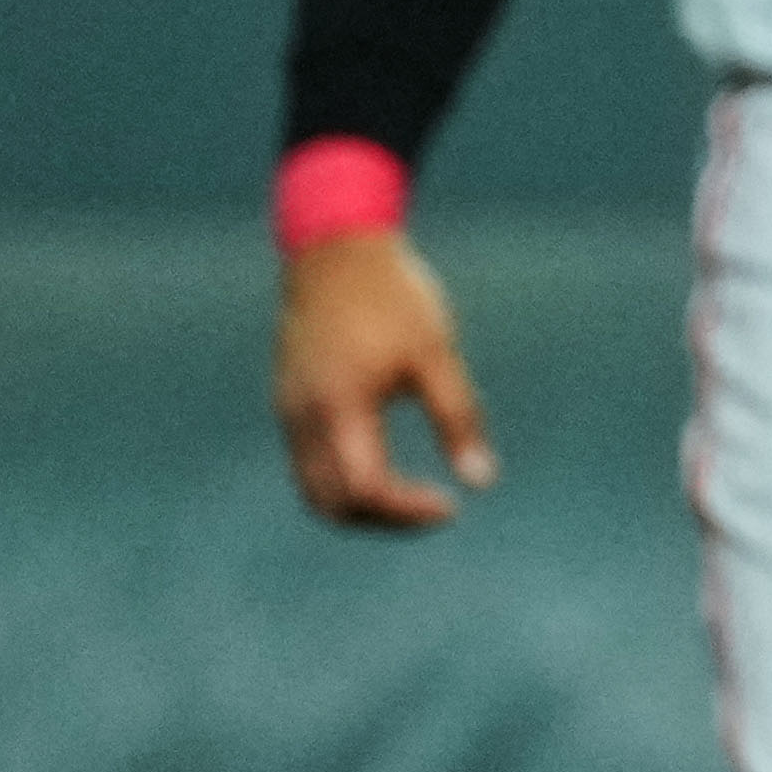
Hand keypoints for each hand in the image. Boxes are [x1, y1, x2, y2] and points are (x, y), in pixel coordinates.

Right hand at [276, 224, 496, 529]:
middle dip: (384, 520)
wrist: (336, 251)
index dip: (406, 512)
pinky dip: (343, 484)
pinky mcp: (288, 404)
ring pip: (313, 490)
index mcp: (341, 405)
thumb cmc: (394, 297)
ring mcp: (289, 411)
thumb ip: (458, 418)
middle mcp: (303, 416)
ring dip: (361, 508)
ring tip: (413, 499)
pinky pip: (307, 466)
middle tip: (435, 510)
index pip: (365, 489)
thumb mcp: (436, 353)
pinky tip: (386, 471)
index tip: (450, 507)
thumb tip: (482, 480)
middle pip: (331, 504)